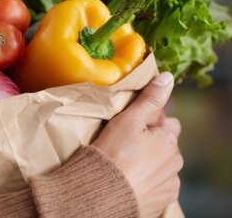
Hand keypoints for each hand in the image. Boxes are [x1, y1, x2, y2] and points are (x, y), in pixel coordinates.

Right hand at [92, 72, 182, 217]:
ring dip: (151, 161)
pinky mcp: (161, 199)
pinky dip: (148, 180)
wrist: (103, 192)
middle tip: (127, 143)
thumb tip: (167, 77)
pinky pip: (158, 184)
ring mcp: (169, 182)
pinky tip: (131, 177)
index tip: (132, 126)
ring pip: (163, 164)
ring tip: (127, 162)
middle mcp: (174, 162)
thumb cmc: (113, 153)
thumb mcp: (129, 119)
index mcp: (168, 141)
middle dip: (153, 142)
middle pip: (166, 144)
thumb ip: (150, 98)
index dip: (150, 122)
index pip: (168, 123)